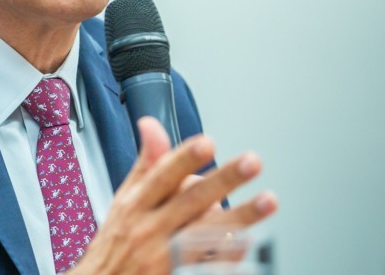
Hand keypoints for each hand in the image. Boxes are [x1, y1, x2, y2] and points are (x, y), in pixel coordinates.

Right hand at [66, 117, 277, 274]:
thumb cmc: (118, 241)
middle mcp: (149, 229)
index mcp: (135, 204)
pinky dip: (230, 256)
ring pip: (206, 235)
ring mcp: (164, 258)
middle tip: (251, 162)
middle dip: (223, 180)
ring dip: (239, 217)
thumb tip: (151, 124)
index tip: (207, 143)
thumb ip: (145, 163)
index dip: (184, 158)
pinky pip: (208, 267)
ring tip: (267, 200)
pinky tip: (250, 243)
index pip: (160, 176)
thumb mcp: (124, 199)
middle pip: (190, 202)